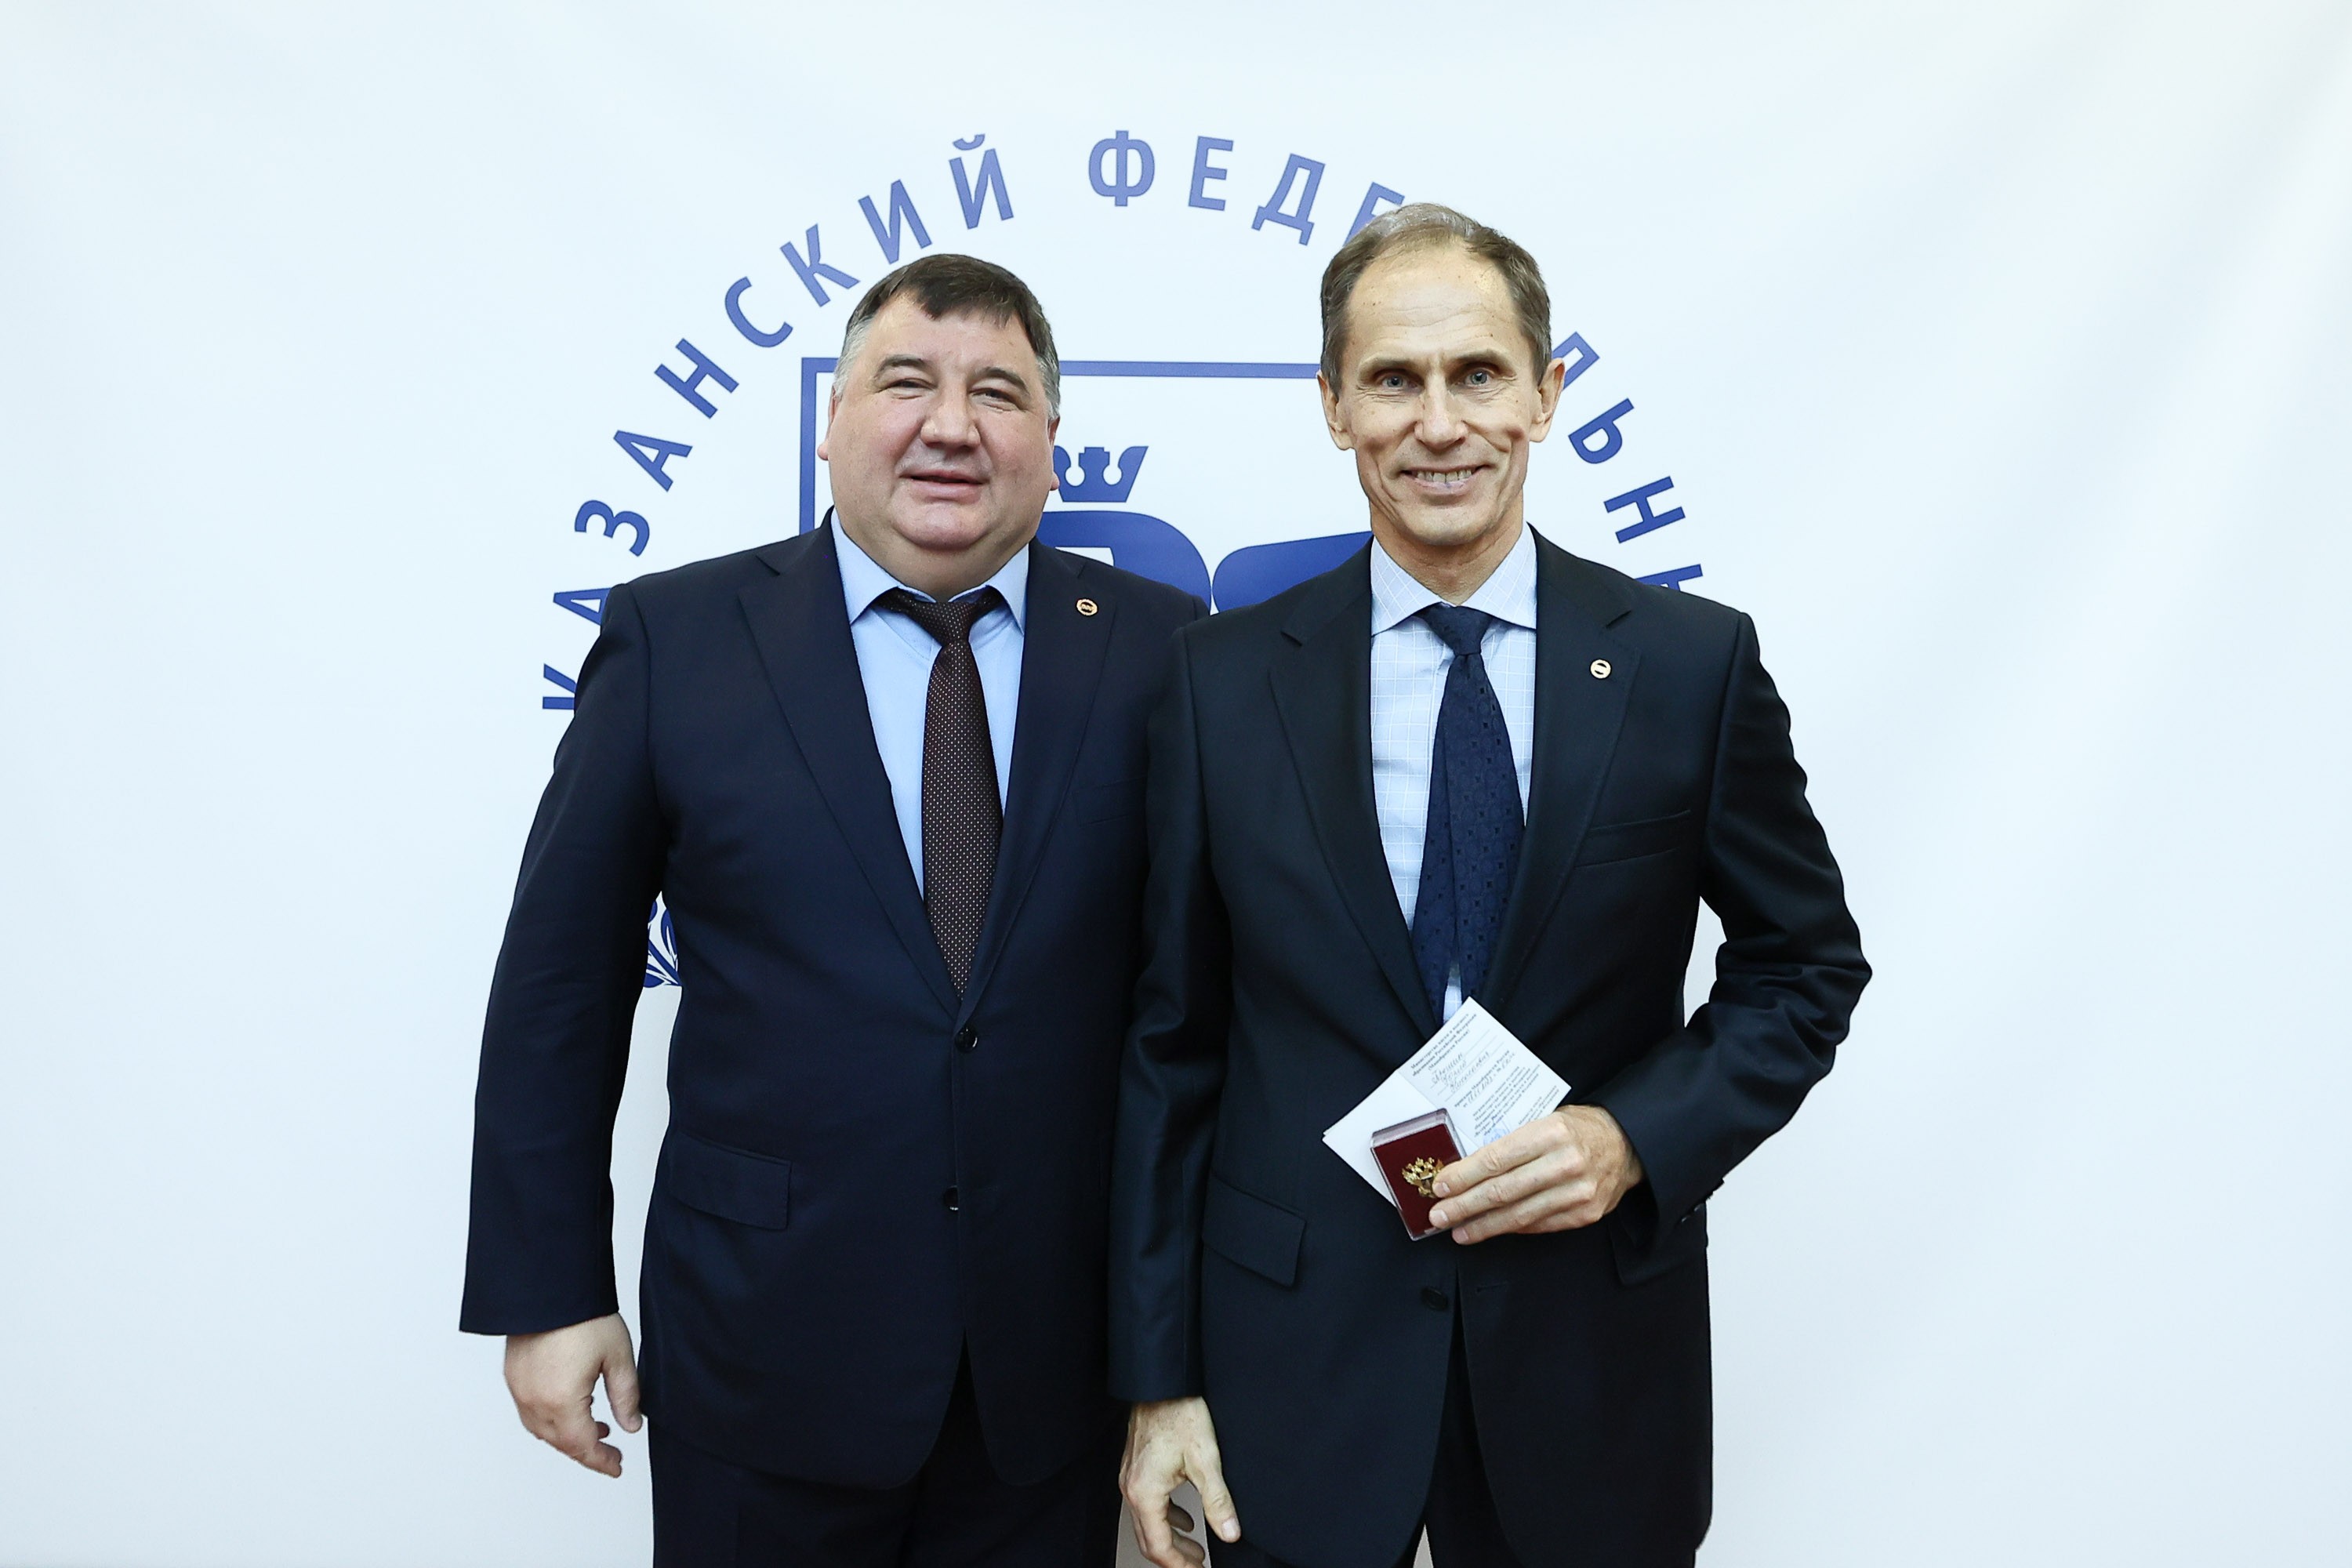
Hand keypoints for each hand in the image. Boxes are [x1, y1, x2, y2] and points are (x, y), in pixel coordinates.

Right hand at [503, 1313, 642, 1476]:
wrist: (550, 1286)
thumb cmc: (584, 1316)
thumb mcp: (618, 1357)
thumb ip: (626, 1396)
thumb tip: (631, 1426)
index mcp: (561, 1400)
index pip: (582, 1446)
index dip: (601, 1461)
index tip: (616, 1467)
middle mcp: (534, 1400)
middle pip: (560, 1443)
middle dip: (586, 1452)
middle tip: (611, 1453)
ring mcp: (519, 1388)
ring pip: (542, 1430)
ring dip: (568, 1437)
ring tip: (597, 1429)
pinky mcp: (513, 1375)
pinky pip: (530, 1412)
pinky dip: (551, 1420)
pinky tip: (571, 1409)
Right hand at [1121, 1397, 1240, 1566]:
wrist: (1161, 1383)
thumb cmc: (1180, 1414)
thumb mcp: (1206, 1460)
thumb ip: (1218, 1501)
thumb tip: (1230, 1533)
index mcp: (1145, 1493)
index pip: (1159, 1546)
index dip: (1180, 1566)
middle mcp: (1131, 1488)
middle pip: (1149, 1539)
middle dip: (1175, 1558)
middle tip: (1198, 1566)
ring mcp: (1131, 1477)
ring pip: (1147, 1523)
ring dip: (1171, 1540)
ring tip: (1195, 1549)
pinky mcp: (1136, 1467)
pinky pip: (1147, 1505)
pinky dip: (1165, 1519)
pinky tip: (1185, 1519)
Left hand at [1427, 1105, 1643, 1243]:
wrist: (1628, 1144)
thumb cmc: (1578, 1127)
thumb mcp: (1546, 1117)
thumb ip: (1513, 1140)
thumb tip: (1466, 1165)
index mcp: (1552, 1132)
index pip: (1498, 1159)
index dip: (1464, 1176)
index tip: (1441, 1186)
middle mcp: (1566, 1163)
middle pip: (1504, 1191)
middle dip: (1465, 1206)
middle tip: (1440, 1215)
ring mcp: (1578, 1192)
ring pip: (1519, 1215)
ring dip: (1484, 1225)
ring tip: (1459, 1231)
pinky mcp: (1585, 1214)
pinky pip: (1539, 1226)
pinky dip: (1512, 1228)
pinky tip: (1492, 1229)